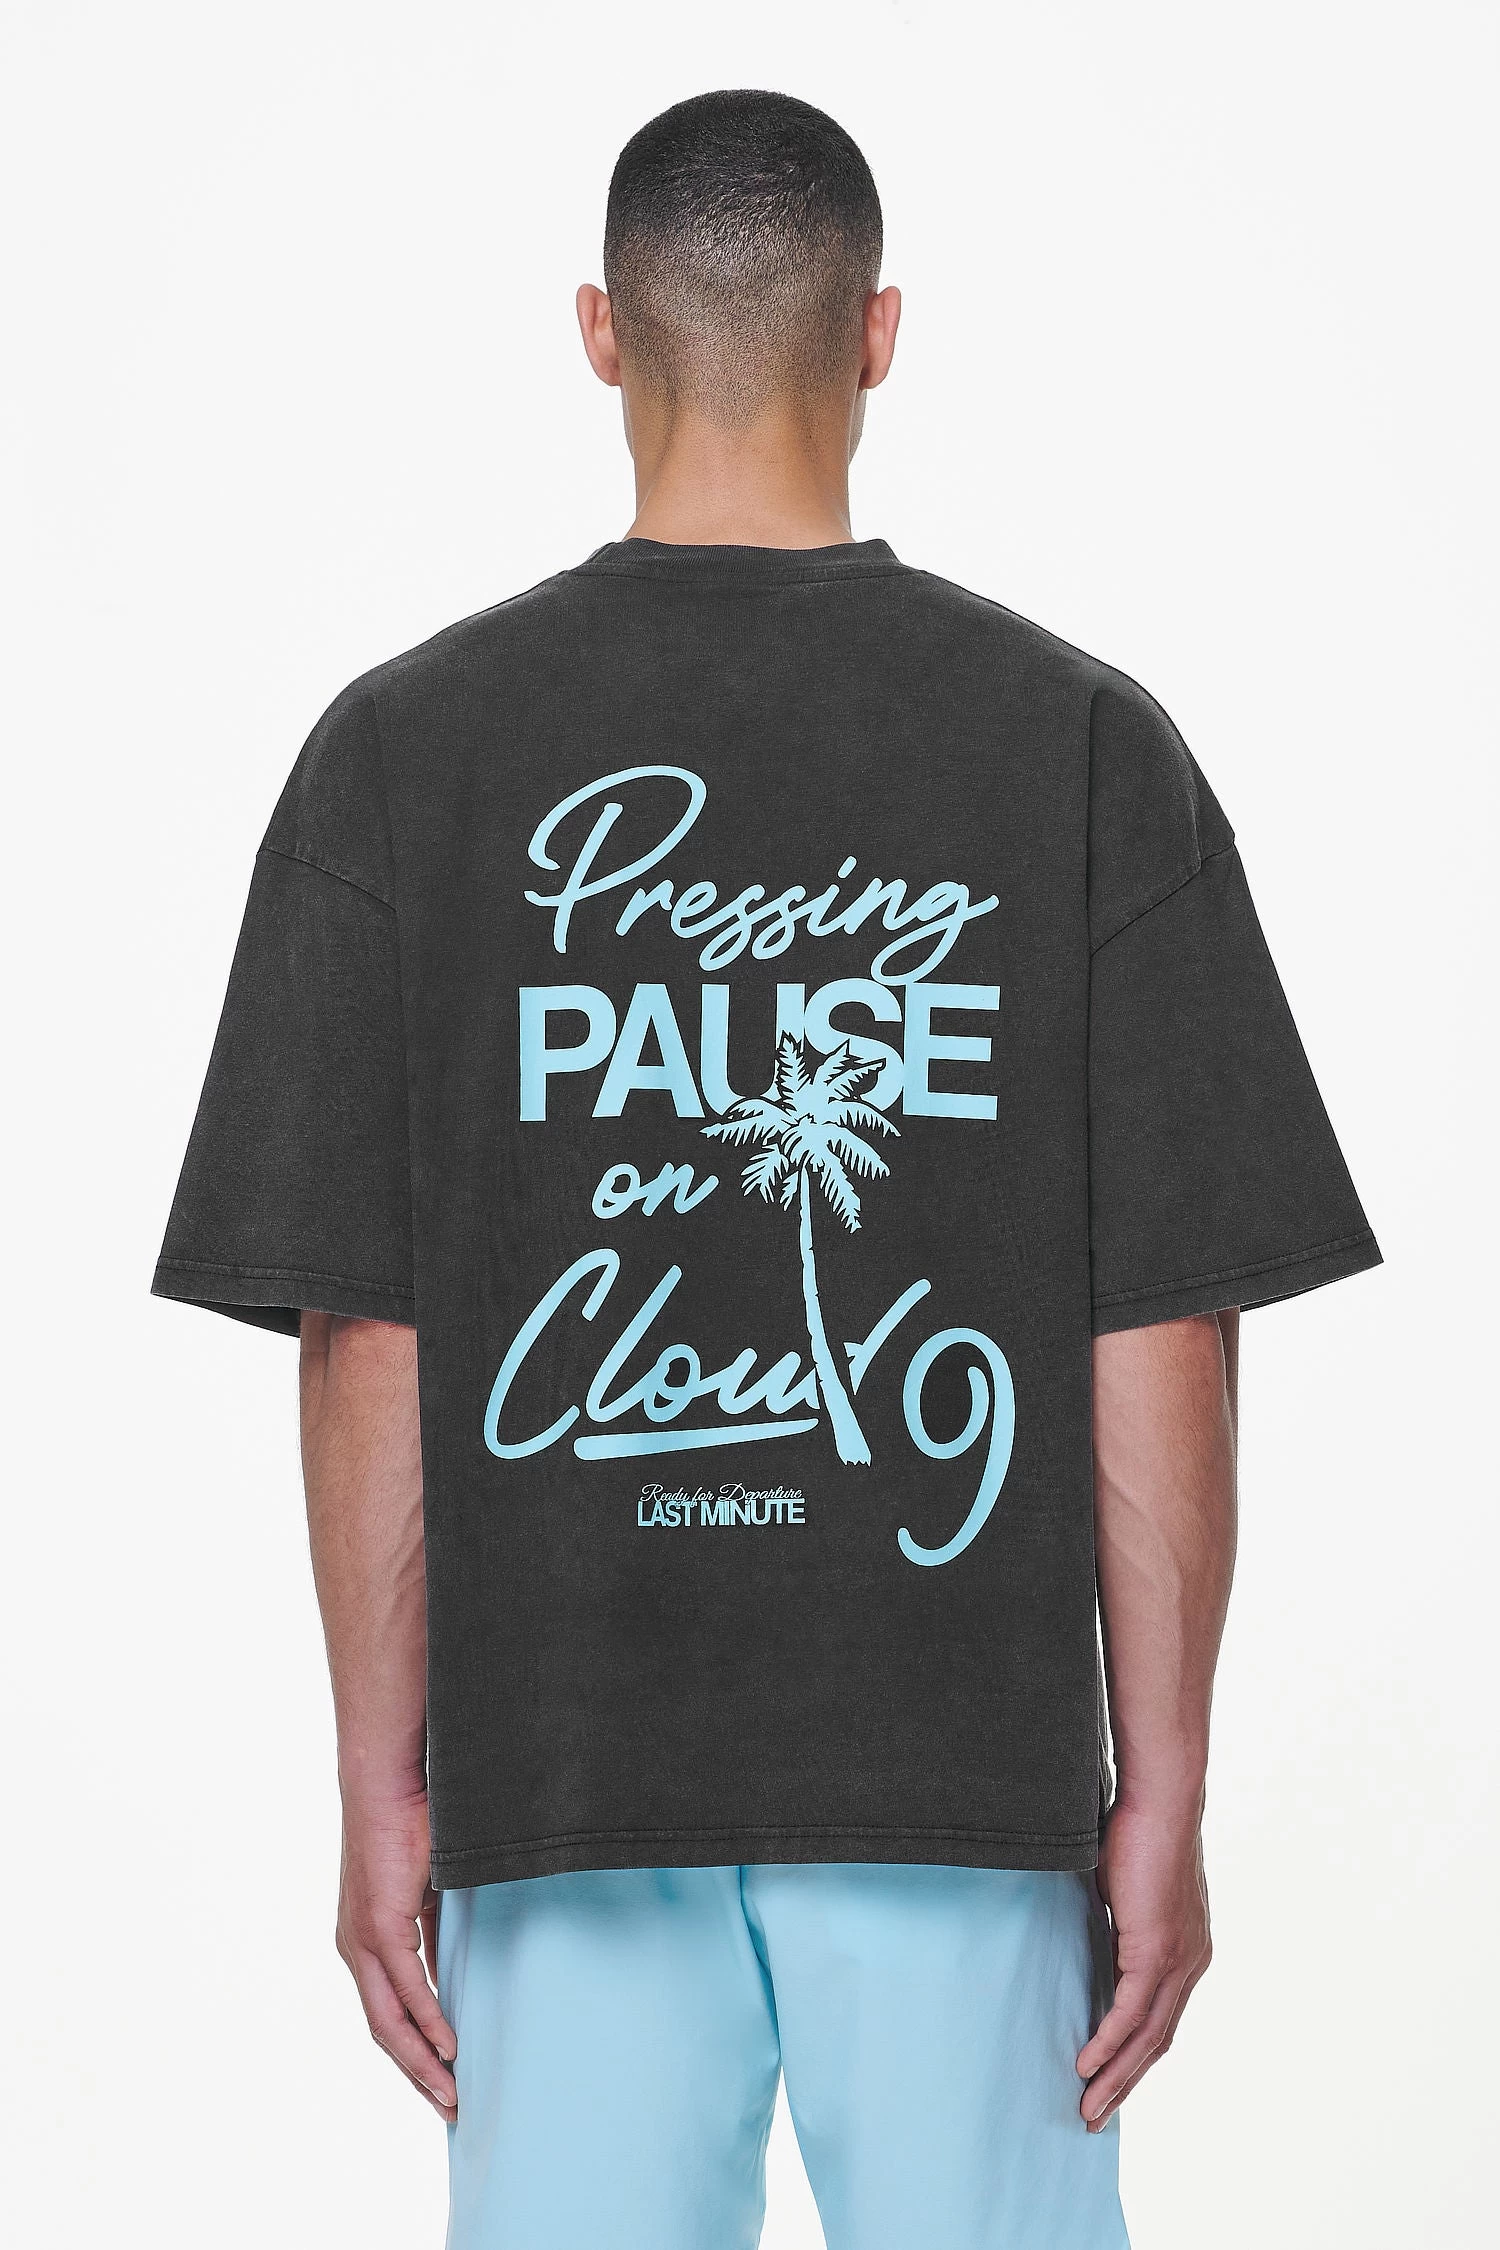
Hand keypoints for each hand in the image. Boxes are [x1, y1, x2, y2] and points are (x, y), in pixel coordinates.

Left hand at [336, 1784, 457, 2118]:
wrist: (388, 1780)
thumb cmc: (409, 1826)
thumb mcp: (426, 1894)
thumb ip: (434, 1935)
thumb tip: (451, 1975)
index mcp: (364, 1942)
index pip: (387, 2014)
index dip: (413, 2053)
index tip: (443, 2082)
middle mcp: (355, 1949)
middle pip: (383, 2033)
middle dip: (418, 2076)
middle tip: (450, 2109)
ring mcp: (362, 1940)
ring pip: (388, 2022)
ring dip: (421, 2063)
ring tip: (450, 2094)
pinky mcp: (377, 1925)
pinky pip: (404, 1988)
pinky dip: (426, 2020)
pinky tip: (447, 2046)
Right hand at [1077, 1790, 1211, 2129]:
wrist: (1161, 1798)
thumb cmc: (1138, 1827)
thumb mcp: (1124, 1887)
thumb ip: (1116, 1919)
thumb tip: (1089, 1932)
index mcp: (1187, 1948)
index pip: (1161, 2017)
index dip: (1135, 2054)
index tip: (1108, 2079)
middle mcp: (1191, 1962)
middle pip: (1157, 2040)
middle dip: (1126, 2081)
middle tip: (1095, 2113)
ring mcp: (1177, 1960)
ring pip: (1146, 2037)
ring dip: (1115, 2075)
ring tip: (1088, 2105)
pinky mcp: (1156, 1952)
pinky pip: (1130, 2013)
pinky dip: (1109, 2043)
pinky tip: (1086, 2064)